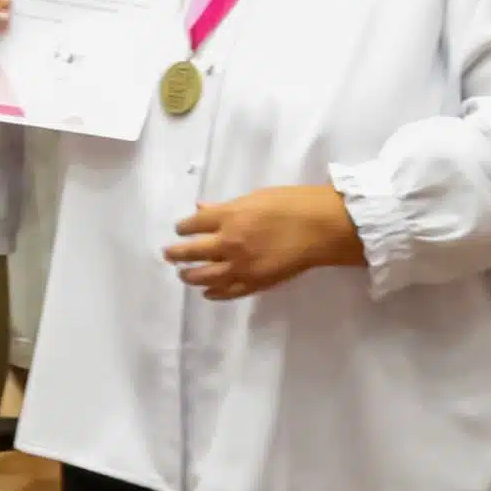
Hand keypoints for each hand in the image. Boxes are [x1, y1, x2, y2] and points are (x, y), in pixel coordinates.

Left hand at [166, 185, 363, 299]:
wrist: (323, 228)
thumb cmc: (292, 203)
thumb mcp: (255, 197)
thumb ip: (225, 207)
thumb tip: (201, 209)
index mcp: (228, 217)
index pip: (192, 225)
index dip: (183, 227)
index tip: (180, 229)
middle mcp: (228, 243)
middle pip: (191, 252)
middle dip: (175, 254)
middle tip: (168, 255)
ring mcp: (241, 266)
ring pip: (204, 276)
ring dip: (189, 276)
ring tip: (182, 275)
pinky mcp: (256, 282)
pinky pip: (228, 291)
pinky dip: (214, 292)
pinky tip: (207, 292)